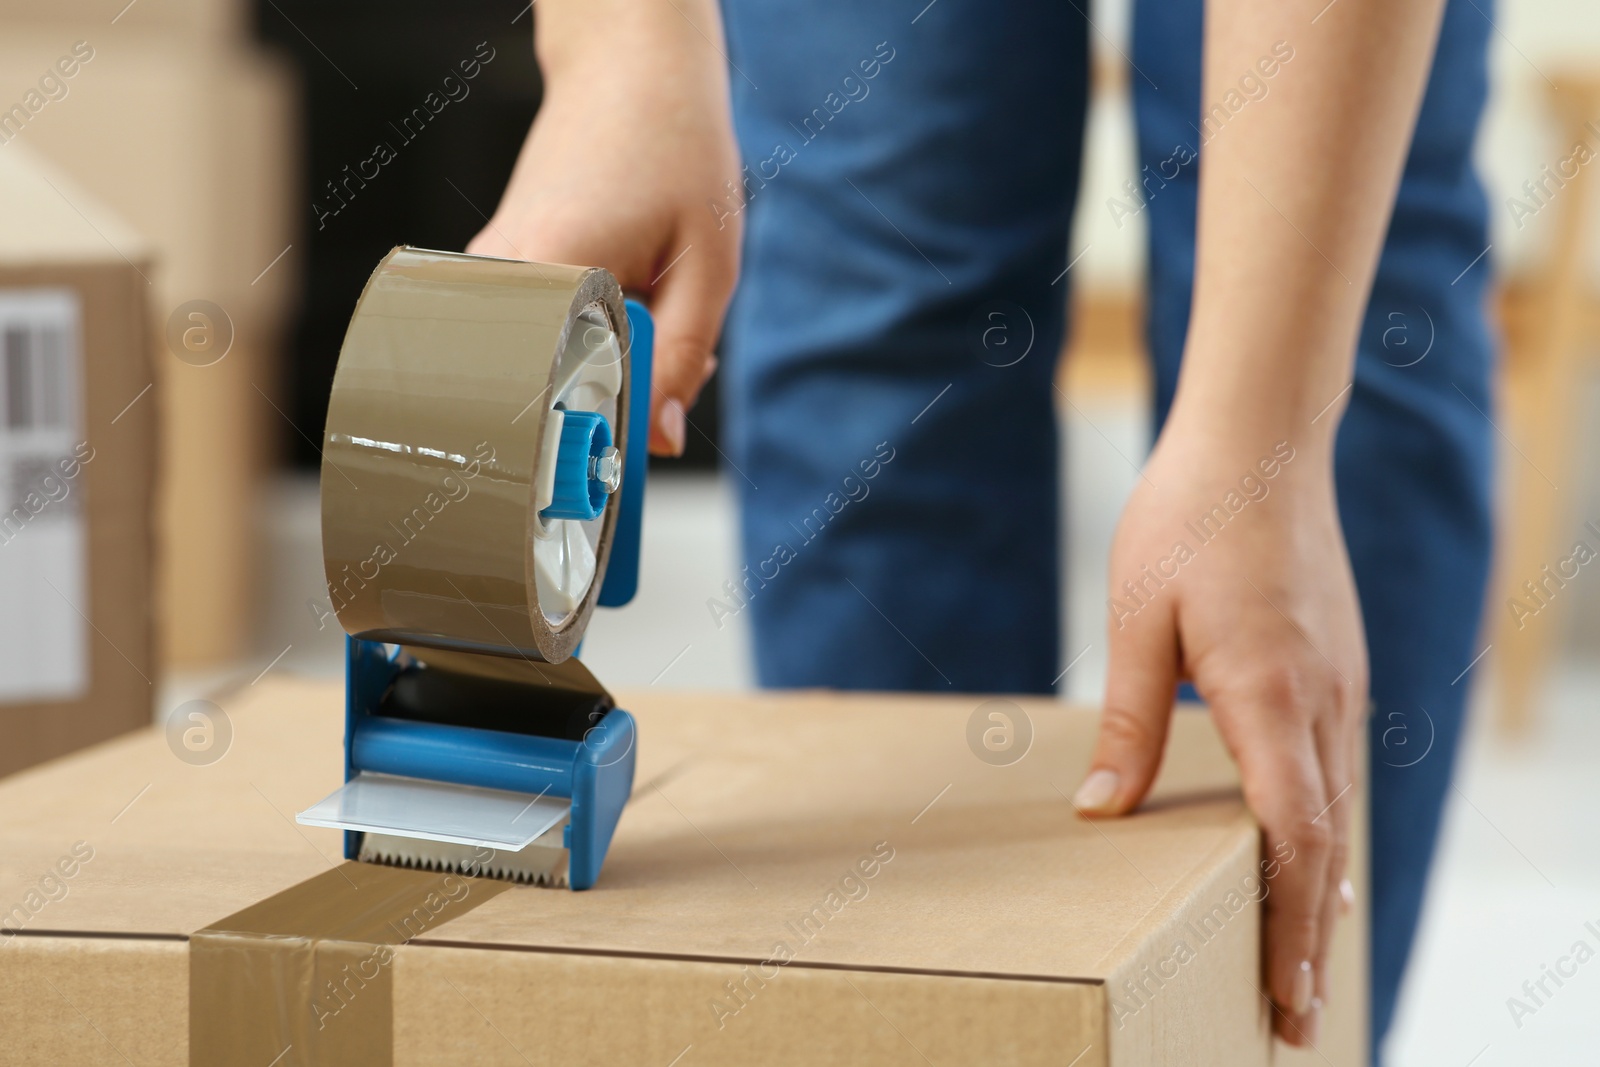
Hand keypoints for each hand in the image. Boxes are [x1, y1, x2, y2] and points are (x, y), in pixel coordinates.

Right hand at [467, 11, 741, 455]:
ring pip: (548, 364)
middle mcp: (497, 281)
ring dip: (611, 362)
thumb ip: (683, 355)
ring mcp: (490, 278)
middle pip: (547, 393)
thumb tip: (658, 441)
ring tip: (655, 300)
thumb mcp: (709, 261)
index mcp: (546, 276)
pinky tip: (631, 293)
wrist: (631, 68)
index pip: (554, 406)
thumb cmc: (672, 144)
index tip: (633, 473)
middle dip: (619, 401)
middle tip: (667, 364)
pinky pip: (544, 333)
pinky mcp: (497, 275)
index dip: (600, 446)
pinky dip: (596, 333)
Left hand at [1073, 423, 1366, 1047]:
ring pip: (1338, 812)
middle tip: (1288, 1016)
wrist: (1261, 443)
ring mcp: (1341, 686)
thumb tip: (1102, 812)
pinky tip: (1311, 858)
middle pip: (1326, 844)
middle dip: (1307, 936)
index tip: (1283, 992)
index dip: (1289, 924)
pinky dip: (1325, 833)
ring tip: (1298, 962)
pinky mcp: (1337, 668)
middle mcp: (1323, 702)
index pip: (1294, 838)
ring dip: (1320, 893)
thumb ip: (1128, 722)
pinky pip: (1338, 771)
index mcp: (1271, 696)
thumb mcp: (1139, 619)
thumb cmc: (1189, 521)